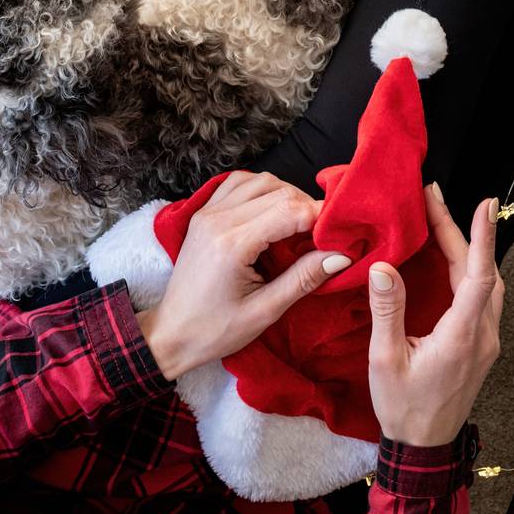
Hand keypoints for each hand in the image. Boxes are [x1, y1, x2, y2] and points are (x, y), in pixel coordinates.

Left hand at [137, 172, 350, 380]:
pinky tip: (271, 211)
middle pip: (277, 190)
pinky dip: (260, 189)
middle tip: (322, 232)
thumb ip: (303, 278)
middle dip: (306, 205)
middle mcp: (217, 219)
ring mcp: (206, 212)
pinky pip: (237, 183)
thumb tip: (341, 255)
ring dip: (285, 194)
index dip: (320, 217)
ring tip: (299, 223)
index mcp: (232, 244)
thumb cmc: (216, 331)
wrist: (171, 334)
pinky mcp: (202, 213)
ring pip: (258, 180)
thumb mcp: (265, 312)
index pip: (288, 210)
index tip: (339, 233)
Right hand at [367, 188, 504, 446]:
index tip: (487, 204)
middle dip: (462, 230)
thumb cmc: (403, 408)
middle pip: (481, 271)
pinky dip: (469, 268)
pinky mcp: (481, 344)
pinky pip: (482, 296)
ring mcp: (486, 340)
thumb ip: (387, 311)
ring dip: (469, 248)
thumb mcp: (385, 360)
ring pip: (486, 283)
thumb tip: (383, 266)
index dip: (483, 237)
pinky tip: (450, 258)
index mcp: (461, 336)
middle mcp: (482, 334)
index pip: (478, 276)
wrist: (425, 449)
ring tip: (441, 220)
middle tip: (434, 198)